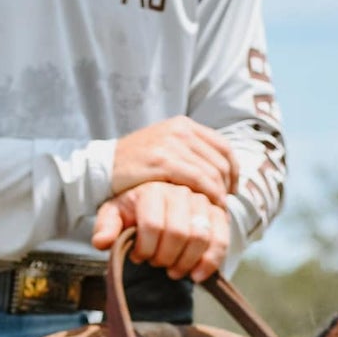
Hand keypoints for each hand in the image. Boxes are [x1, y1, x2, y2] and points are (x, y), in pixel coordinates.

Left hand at [92, 183, 229, 281]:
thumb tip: (101, 243)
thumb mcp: (116, 213)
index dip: (145, 249)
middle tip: (157, 264)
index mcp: (152, 189)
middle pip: (178, 233)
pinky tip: (197, 276)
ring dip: (186, 262)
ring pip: (200, 238)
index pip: (153, 225)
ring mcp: (203, 202)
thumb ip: (106, 225)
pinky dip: (210, 263)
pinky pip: (221, 241)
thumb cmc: (136, 210)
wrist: (163, 200)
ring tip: (174, 271)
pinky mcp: (220, 215)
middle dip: (165, 257)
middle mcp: (180, 192)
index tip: (138, 257)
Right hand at [110, 116, 237, 204]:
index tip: (232, 190)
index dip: (234, 171)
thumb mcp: (166, 149)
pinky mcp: (162, 160)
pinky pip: (198, 180)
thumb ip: (190, 154)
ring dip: (218, 196)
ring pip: (213, 173)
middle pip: (221, 163)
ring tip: (215, 211)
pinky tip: (205, 209)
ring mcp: (171, 144)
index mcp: (184, 125)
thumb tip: (221, 171)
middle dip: (226, 187)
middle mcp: (180, 130)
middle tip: (222, 206)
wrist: (103, 167)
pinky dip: (208, 196)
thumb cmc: (137, 165)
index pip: (224, 147)